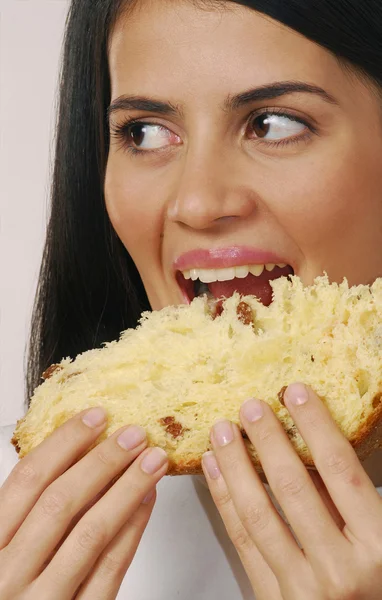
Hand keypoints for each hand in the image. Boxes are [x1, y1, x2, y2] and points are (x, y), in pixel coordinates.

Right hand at [0, 407, 167, 598]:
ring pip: (89, 533)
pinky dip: (130, 533)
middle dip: (102, 462)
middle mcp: (8, 574)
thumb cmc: (5, 593)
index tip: (94, 418)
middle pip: (60, 502)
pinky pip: (107, 573)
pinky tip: (145, 504)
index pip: (26, 482)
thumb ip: (17, 515)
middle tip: (134, 433)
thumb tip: (60, 459)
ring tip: (152, 461)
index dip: (64, 444)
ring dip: (126, 490)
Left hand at [202, 383, 381, 599]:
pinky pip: (242, 542)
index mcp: (378, 546)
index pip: (341, 470)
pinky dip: (224, 501)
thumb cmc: (376, 584)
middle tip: (249, 406)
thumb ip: (352, 500)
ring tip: (222, 431)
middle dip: (267, 440)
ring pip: (258, 514)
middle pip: (293, 487)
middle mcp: (340, 569)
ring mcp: (302, 589)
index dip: (316, 425)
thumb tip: (312, 442)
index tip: (296, 393)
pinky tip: (215, 471)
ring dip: (235, 465)